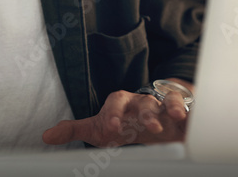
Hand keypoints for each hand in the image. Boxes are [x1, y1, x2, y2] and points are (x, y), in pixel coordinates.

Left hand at [42, 81, 192, 146]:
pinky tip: (191, 119)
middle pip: (143, 102)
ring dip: (171, 108)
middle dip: (146, 113)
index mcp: (121, 103)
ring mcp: (162, 106)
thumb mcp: (99, 128)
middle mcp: (142, 102)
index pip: (115, 103)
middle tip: (149, 127)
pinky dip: (190, 111)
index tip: (112, 128)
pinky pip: (187, 108)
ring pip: (167, 102)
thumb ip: (74, 130)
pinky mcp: (181, 112)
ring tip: (175, 118)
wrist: (150, 118)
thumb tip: (46, 136)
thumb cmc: (123, 123)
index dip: (113, 114)